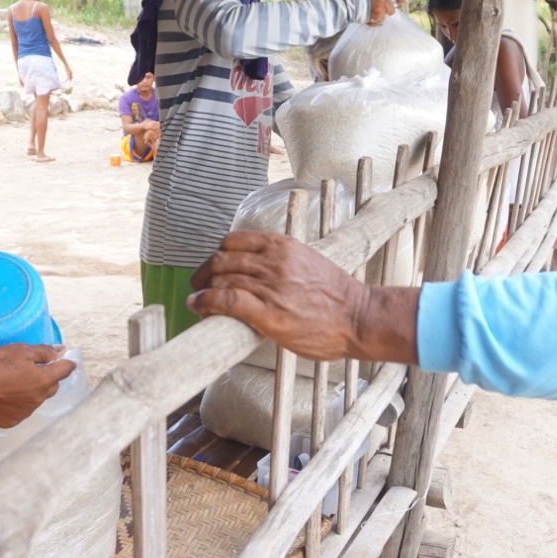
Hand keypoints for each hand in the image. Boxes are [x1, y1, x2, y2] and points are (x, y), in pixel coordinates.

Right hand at [0, 344, 74, 426]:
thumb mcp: (18, 351)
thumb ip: (43, 351)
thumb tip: (61, 351)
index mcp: (43, 380)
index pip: (65, 370)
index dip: (67, 362)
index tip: (67, 359)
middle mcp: (38, 399)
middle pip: (52, 386)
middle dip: (47, 377)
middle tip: (32, 368)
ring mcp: (25, 412)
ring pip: (36, 399)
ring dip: (32, 391)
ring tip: (12, 382)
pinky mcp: (11, 421)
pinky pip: (22, 410)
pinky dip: (18, 403)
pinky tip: (4, 395)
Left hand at [189, 231, 368, 360]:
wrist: (359, 317)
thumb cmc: (339, 297)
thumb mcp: (309, 262)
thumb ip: (283, 263)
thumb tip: (260, 272)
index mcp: (283, 246)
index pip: (234, 241)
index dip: (217, 254)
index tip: (213, 266)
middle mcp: (273, 262)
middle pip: (221, 260)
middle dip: (203, 274)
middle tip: (198, 286)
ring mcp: (270, 287)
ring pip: (220, 280)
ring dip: (201, 291)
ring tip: (197, 302)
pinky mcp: (267, 313)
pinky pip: (225, 301)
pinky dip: (204, 303)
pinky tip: (199, 308)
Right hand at [361, 0, 405, 25]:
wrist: (347, 2)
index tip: (399, 2)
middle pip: (392, 9)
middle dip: (386, 11)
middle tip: (378, 10)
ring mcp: (380, 7)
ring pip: (385, 16)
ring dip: (380, 16)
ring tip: (370, 13)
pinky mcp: (376, 16)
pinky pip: (379, 21)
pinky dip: (374, 20)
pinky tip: (368, 16)